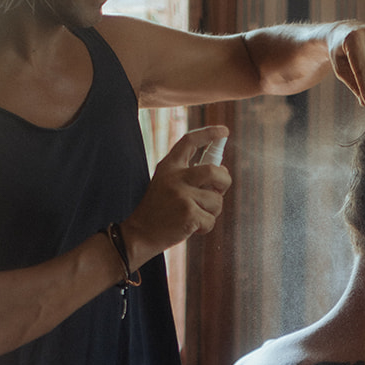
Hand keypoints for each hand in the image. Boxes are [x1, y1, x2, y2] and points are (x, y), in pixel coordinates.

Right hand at [123, 125, 230, 267]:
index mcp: (169, 167)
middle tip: (220, 191)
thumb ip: (191, 177)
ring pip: (216, 200)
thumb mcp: (168, 185)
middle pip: (213, 171)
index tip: (224, 131)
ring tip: (195, 216)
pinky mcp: (188, 214)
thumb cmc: (159, 211)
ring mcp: (181, 195)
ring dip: (212, 212)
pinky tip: (191, 228)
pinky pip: (211, 220)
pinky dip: (205, 227)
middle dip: (224, 182)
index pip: (189, 142)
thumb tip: (223, 171)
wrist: (140, 234)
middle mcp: (175, 177)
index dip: (209, 134)